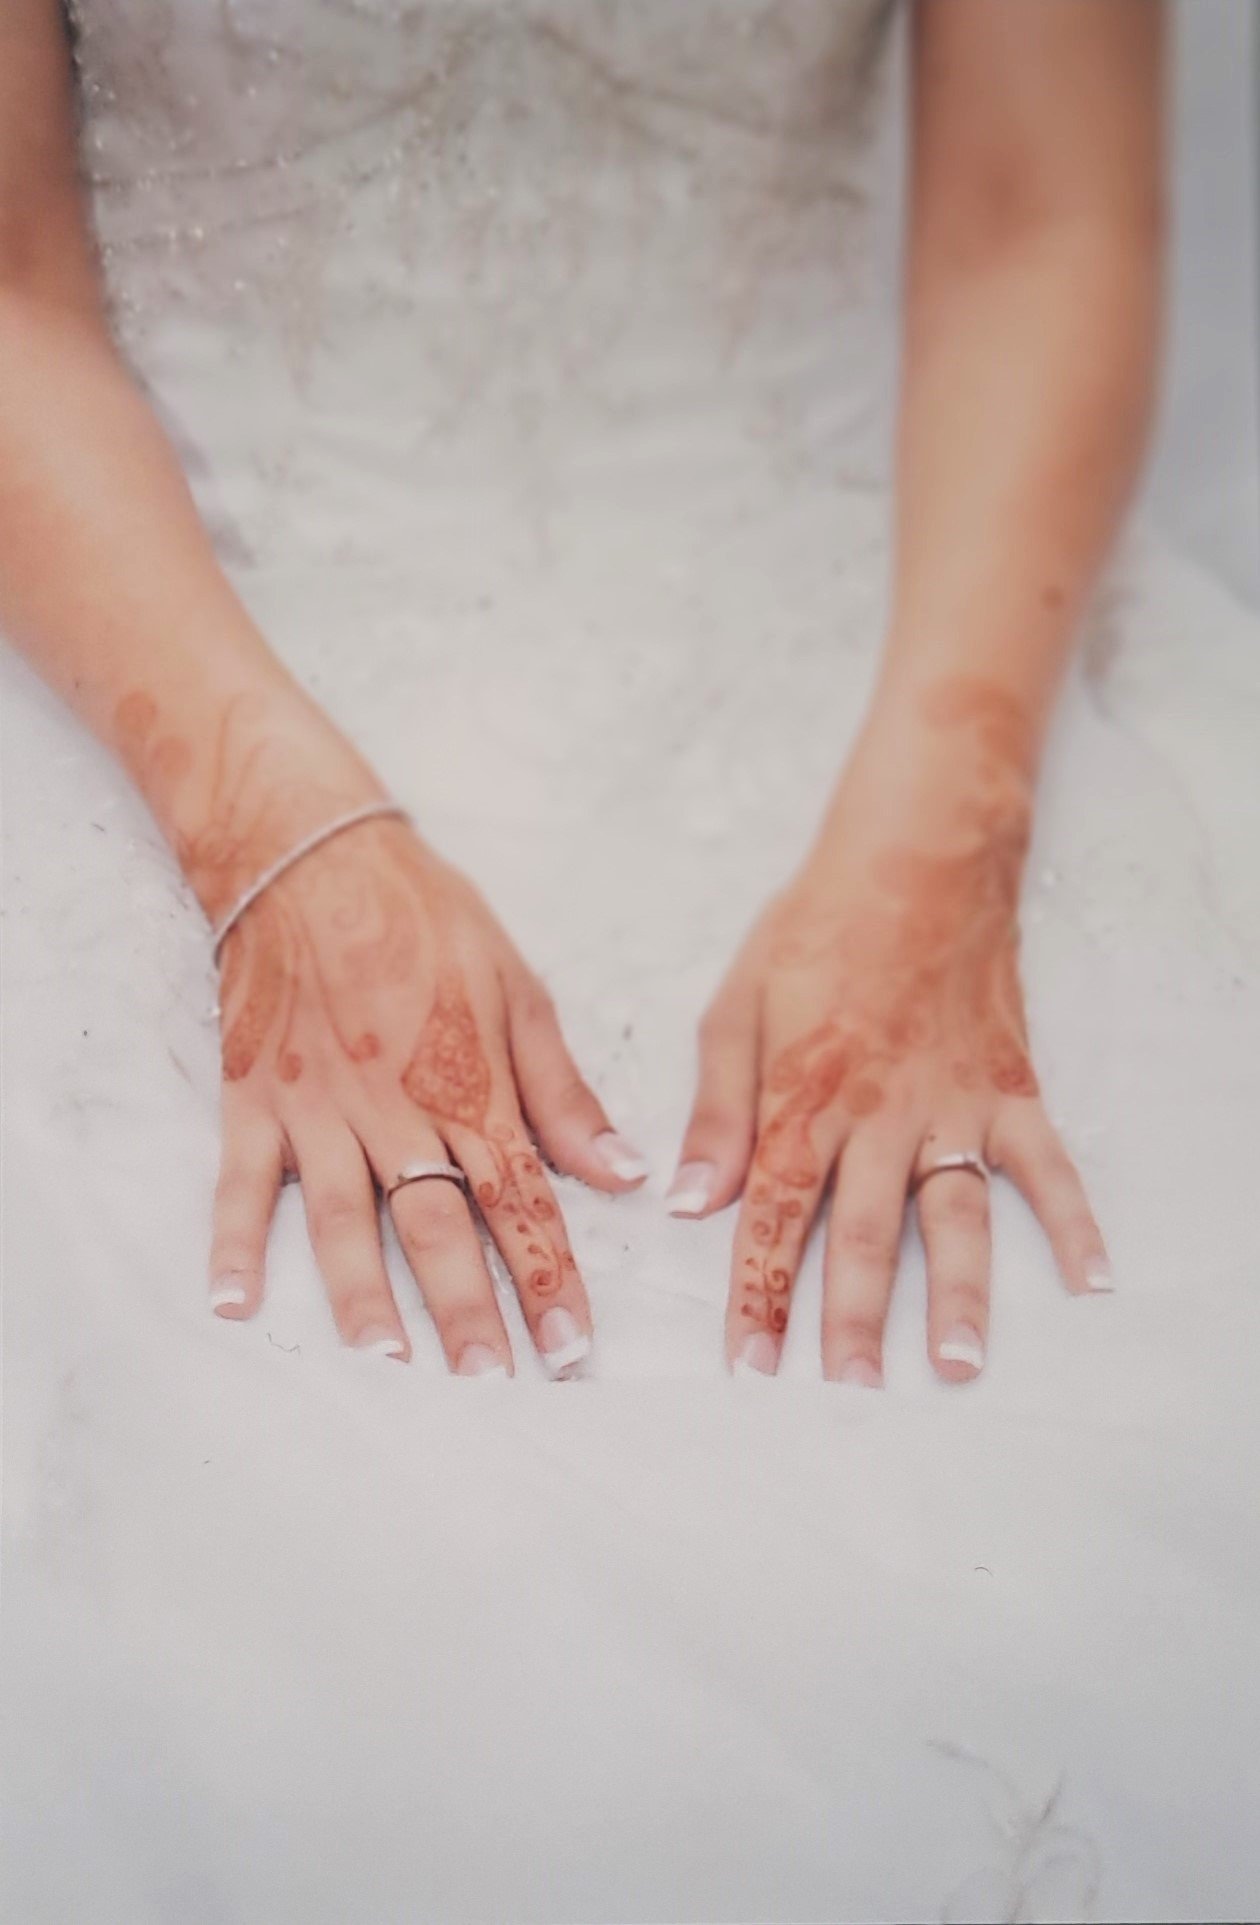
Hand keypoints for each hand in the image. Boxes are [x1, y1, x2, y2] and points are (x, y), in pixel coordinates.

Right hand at [119, 689, 644, 1376]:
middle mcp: (394, 1110)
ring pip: (346, 1220)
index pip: (520, 1200)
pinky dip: (233, 1241)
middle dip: (472, 1312)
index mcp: (467, 1085)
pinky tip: (231, 1304)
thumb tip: (622, 1170)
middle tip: (496, 1383)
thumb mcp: (517, 988)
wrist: (310, 855)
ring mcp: (319, 1109)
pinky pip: (242, 1181)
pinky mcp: (255, 1098)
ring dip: (365, 1297)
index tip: (574, 1347)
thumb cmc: (424, 918)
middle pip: (439, 1227)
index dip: (550, 1278)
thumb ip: (561, 1090)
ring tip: (389, 1365)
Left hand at [668, 690, 1110, 1383]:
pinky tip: (1090, 1277)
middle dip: (850, 1319)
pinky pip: (1046, 1165)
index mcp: (804, 1097)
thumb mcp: (737, 1004)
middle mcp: (880, 1115)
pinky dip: (1073, 1219)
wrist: (918, 858)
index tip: (750, 1364)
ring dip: (957, 1295)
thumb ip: (717, 1108)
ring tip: (955, 1366)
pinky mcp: (1008, 1088)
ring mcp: (952, 1105)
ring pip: (954, 1216)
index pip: (772, 1213)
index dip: (758, 1292)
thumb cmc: (817, 928)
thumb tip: (688, 1198)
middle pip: (862, 1233)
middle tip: (847, 1390)